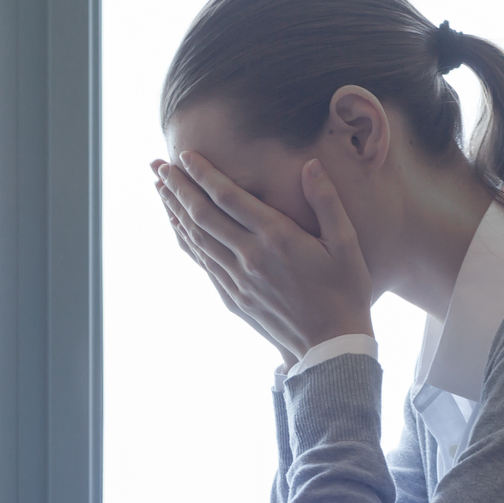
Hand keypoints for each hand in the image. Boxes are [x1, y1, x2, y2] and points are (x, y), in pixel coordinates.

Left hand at [154, 152, 374, 360]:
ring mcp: (239, 280)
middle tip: (157, 166)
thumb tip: (311, 165)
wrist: (331, 347)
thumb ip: (326, 202)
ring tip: (159, 189)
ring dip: (175, 212)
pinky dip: (186, 241)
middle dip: (178, 188)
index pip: (229, 197)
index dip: (204, 174)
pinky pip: (203, 263)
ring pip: (197, 239)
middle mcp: (251, 257)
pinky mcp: (234, 298)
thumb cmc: (345, 291)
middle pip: (203, 215)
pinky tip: (178, 227)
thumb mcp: (346, 244)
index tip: (184, 154)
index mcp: (277, 238)